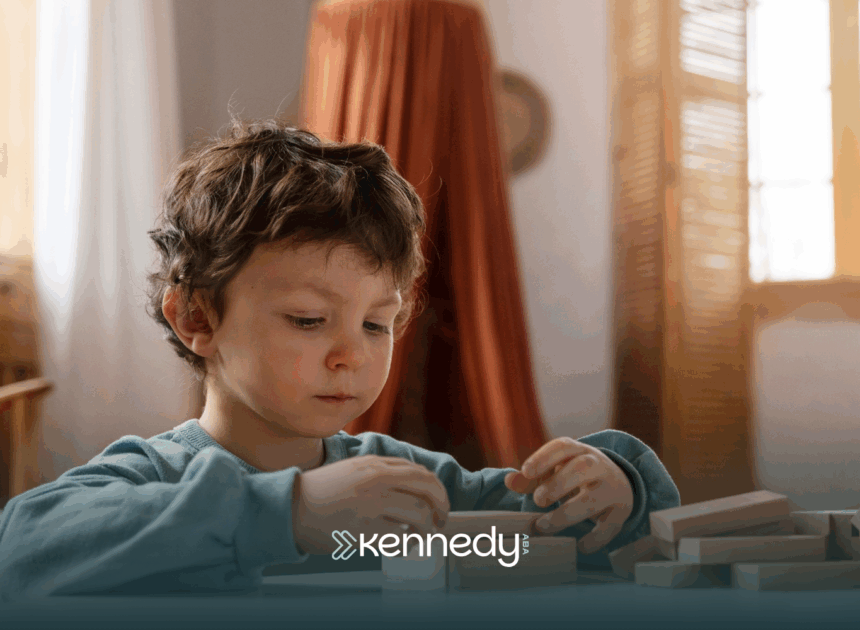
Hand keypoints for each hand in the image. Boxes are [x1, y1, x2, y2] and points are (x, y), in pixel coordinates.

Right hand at [293, 455, 450, 554]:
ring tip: (419, 537)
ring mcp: (370, 504)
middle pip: (427, 488)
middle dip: (441, 506)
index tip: (438, 504)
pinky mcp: (362, 530)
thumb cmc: (321, 492)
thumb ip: (381, 473)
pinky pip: (399, 538)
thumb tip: (414, 487)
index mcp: (374, 464)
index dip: (437, 490)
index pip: (420, 473)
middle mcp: (376, 479)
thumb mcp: (353, 470)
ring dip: (426, 529)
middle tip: (441, 521)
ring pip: (418, 514)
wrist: (290, 507)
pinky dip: (407, 544)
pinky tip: (402, 546)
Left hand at [503, 437, 633, 553]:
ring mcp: (613, 488)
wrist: (617, 481)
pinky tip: (578, 546)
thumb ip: (531, 477)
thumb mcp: (555, 470)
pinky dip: (594, 538)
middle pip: (582, 467)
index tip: (527, 472)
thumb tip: (509, 481)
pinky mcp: (621, 511)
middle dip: (557, 484)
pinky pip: (610, 526)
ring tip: (543, 526)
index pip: (563, 447)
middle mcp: (599, 465)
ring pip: (593, 500)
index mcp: (579, 450)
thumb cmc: (576, 476)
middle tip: (538, 500)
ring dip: (566, 514)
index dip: (544, 458)